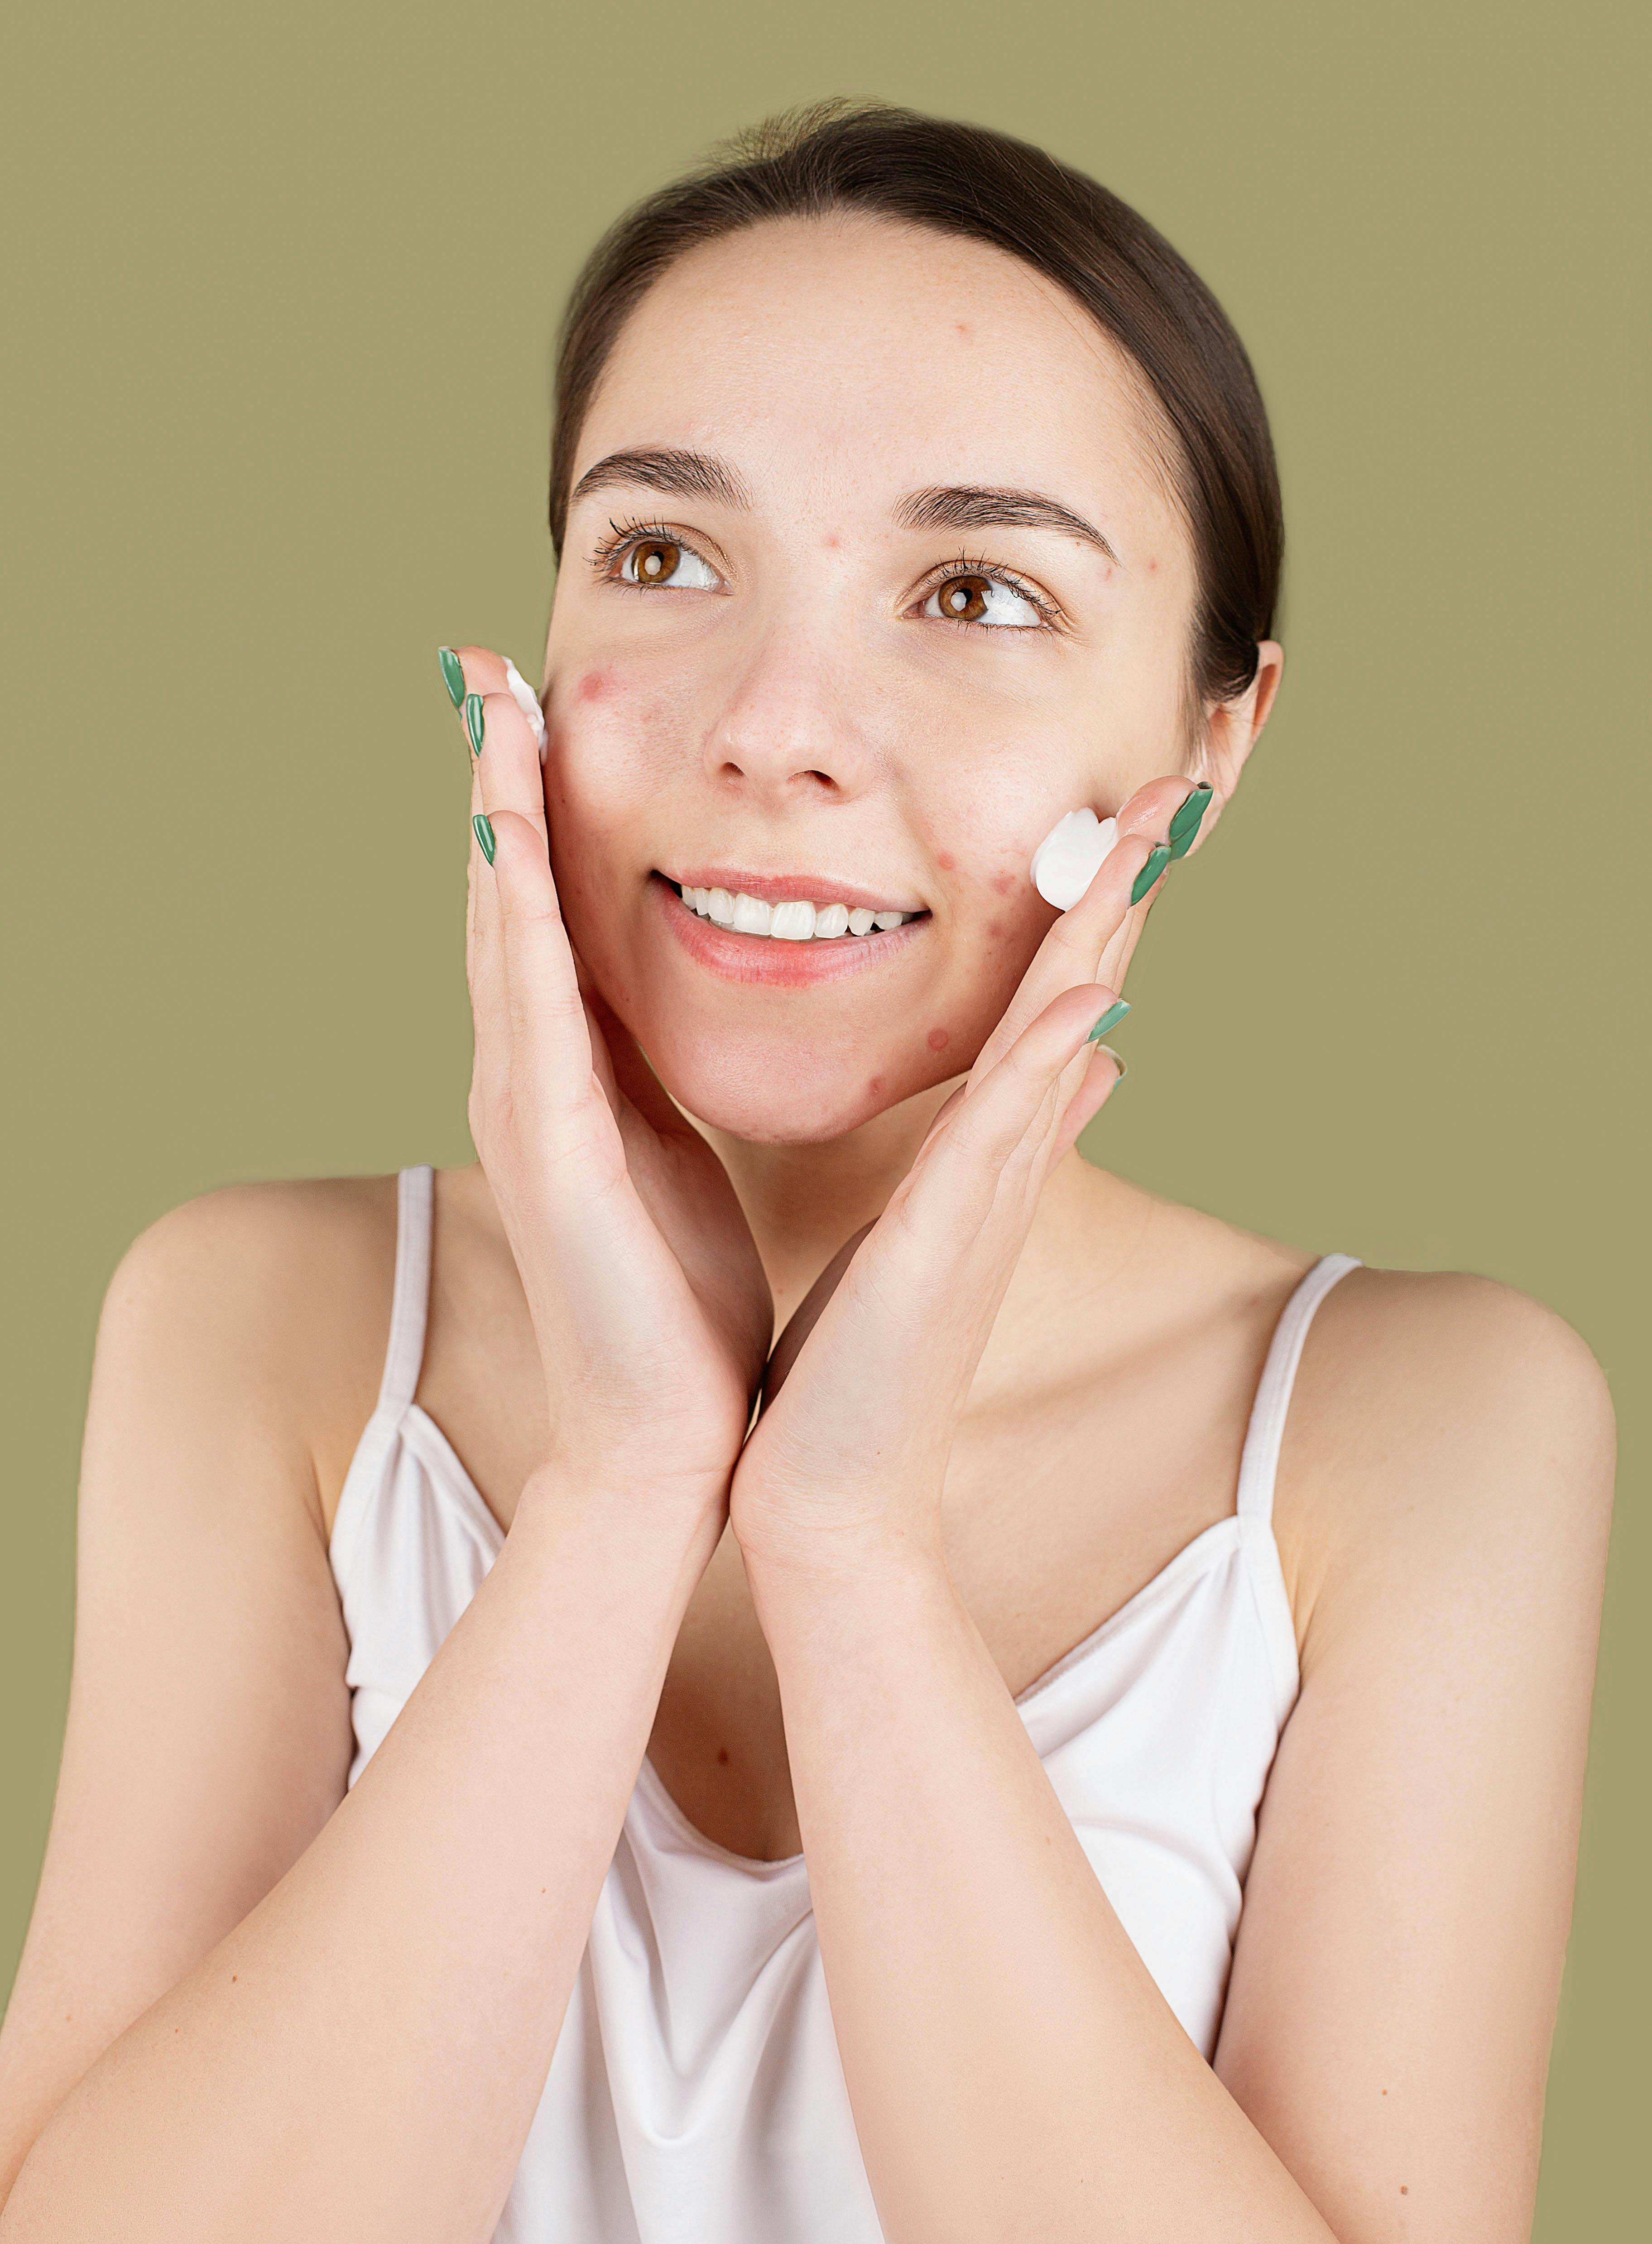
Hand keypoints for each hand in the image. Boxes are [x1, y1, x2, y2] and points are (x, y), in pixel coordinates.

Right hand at [451, 648, 772, 1516]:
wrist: (669, 1437)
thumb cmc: (683, 1304)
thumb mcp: (681, 1152)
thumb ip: (666, 1076)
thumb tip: (695, 1002)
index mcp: (574, 1080)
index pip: (546, 920)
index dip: (532, 813)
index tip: (535, 708)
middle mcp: (532, 1081)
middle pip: (507, 904)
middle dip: (496, 784)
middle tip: (486, 670)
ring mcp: (527, 1114)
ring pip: (504, 936)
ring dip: (494, 820)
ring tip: (489, 713)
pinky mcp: (548, 1154)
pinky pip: (530, 1013)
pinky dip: (514, 921)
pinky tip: (507, 842)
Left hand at [728, 776, 1197, 1578]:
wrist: (833, 1483)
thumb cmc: (872, 1351)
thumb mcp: (947, 1215)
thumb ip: (1017, 1130)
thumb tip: (1091, 1057)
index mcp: (996, 1137)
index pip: (1064, 978)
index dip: (1110, 882)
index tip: (1149, 787)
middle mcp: (1011, 1151)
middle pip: (1091, 977)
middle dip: (1138, 870)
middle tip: (1195, 760)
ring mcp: (989, 1193)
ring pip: (1064, 1030)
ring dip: (1113, 928)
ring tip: (1156, 828)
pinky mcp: (948, 1240)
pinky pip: (1004, 1135)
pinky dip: (1049, 1064)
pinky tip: (1087, 995)